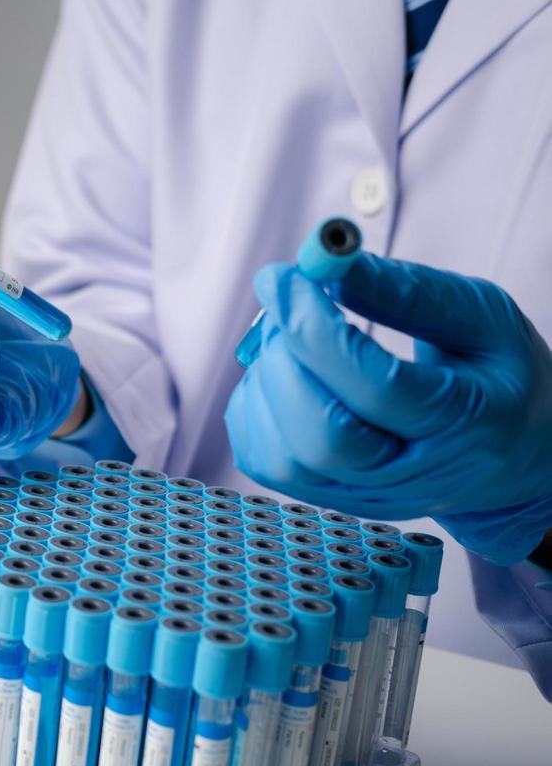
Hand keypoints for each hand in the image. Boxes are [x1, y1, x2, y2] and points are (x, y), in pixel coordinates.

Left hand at [225, 253, 551, 564]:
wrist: (512, 457)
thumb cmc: (496, 376)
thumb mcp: (482, 317)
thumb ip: (409, 292)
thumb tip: (325, 266)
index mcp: (467, 423)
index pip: (378, 389)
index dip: (316, 330)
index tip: (284, 278)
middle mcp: (412, 476)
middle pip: (323, 438)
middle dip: (283, 360)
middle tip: (283, 304)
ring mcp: (365, 497)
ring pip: (283, 458)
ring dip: (264, 383)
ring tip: (287, 339)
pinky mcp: (326, 499)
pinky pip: (262, 460)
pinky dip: (253, 409)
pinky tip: (282, 376)